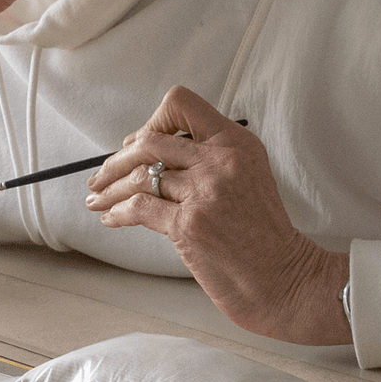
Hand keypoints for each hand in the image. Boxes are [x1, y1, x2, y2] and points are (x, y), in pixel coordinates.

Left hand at [84, 86, 351, 344]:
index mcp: (236, 143)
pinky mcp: (189, 225)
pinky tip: (109, 218)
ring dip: (109, 189)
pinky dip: (116, 212)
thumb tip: (149, 148)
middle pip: (148, 141)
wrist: (284, 278)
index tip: (137, 142)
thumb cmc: (262, 233)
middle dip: (116, 160)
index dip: (152, 120)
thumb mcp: (248, 176)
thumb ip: (208, 156)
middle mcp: (220, 161)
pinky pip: (138, 208)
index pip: (181, 103)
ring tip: (96, 199)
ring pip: (138, 176)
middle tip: (101, 176)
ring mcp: (204, 192)